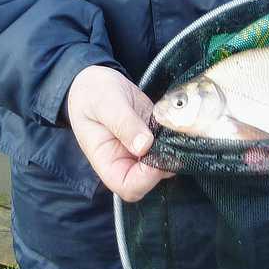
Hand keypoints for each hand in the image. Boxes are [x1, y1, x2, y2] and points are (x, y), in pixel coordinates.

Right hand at [65, 65, 174, 201]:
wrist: (94, 81)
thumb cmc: (91, 94)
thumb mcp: (105, 105)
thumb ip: (123, 124)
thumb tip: (144, 146)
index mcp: (107, 161)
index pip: (129, 187)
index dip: (146, 178)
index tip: (156, 152)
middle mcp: (125, 161)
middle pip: (151, 180)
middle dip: (165, 162)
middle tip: (171, 136)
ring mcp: (141, 149)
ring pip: (164, 162)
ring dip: (175, 148)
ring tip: (175, 125)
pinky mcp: (153, 135)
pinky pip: (169, 144)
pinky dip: (177, 135)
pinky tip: (176, 119)